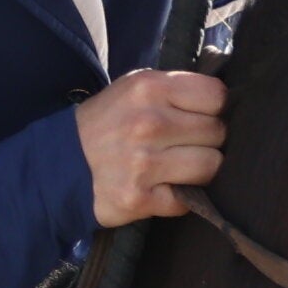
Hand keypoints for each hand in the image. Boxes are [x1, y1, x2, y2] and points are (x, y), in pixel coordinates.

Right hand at [79, 66, 222, 227]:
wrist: (61, 164)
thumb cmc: (107, 123)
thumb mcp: (134, 88)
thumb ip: (176, 89)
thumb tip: (226, 100)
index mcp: (149, 88)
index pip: (216, 96)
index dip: (215, 108)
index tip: (202, 117)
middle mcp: (148, 123)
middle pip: (217, 132)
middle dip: (208, 140)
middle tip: (186, 144)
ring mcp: (143, 163)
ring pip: (211, 166)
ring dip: (200, 170)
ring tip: (180, 167)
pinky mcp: (138, 198)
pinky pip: (187, 200)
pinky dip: (180, 197)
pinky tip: (163, 188)